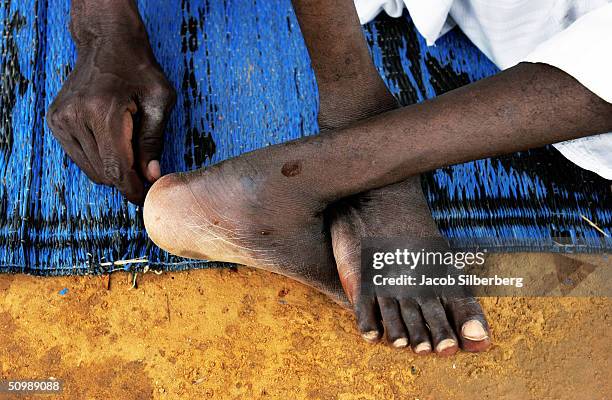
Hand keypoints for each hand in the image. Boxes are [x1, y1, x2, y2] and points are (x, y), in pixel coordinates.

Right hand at [47, 1, 175, 203]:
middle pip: (103, 172)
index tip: (145, 199)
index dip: (132, 189)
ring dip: (113, 171)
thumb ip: (154, 141)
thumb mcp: (159, 101)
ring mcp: (61, 120)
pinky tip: (113, 144)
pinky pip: (80, 158)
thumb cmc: (139, 70)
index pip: (117, 167)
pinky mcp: (56, 122)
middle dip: (127, 180)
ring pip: (91, 169)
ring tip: (131, 152)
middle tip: (146, 173)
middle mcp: (76, 117)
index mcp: (103, 111)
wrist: (107, 43)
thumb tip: (151, 176)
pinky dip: (99, 160)